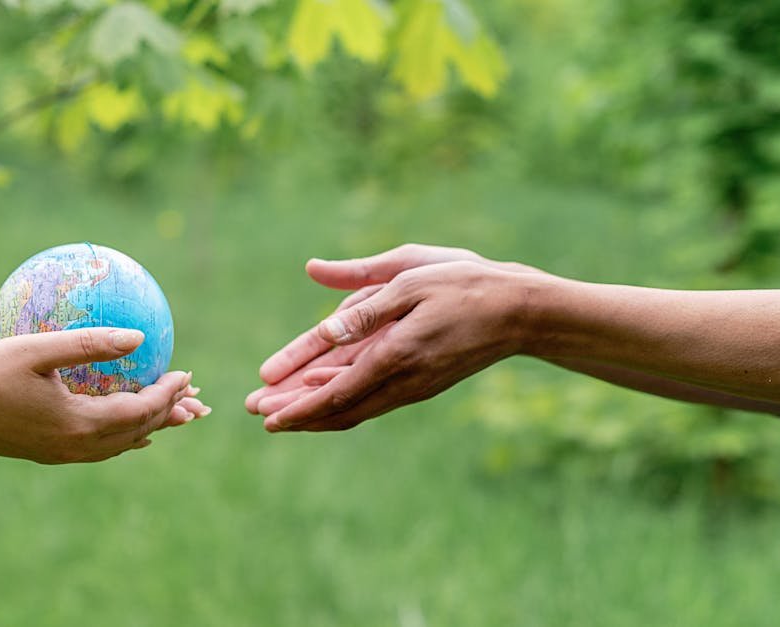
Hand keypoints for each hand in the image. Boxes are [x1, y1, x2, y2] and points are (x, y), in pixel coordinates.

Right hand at [0, 327, 207, 462]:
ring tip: (165, 414)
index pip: (140, 410)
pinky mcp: (42, 453)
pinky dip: (118, 438)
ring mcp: (58, 454)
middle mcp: (74, 446)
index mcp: (79, 423)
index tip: (186, 373)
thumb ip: (90, 343)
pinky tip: (118, 430)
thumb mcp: (39, 349)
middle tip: (187, 394)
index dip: (168, 393)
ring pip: (117, 446)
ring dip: (145, 428)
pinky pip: (95, 450)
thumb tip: (139, 337)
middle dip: (166, 412)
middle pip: (136, 432)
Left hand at [253, 261, 530, 432]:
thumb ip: (362, 296)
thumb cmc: (465, 284)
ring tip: (279, 412)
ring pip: (355, 409)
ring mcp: (414, 386)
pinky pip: (373, 399)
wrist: (522, 311)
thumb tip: (317, 296)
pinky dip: (341, 401)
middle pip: (339, 409)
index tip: (268, 415)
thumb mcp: (410, 276)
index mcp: (395, 354)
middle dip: (296, 413)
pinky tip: (321, 394)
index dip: (299, 406)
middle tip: (257, 414)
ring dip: (315, 412)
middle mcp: (403, 380)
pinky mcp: (421, 383)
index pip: (337, 392)